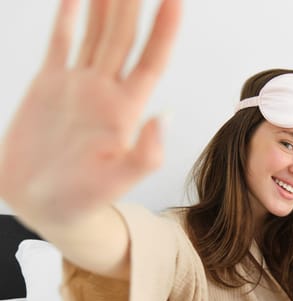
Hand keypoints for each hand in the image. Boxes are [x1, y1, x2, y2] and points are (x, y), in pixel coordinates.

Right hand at [0, 0, 180, 223]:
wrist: (44, 207)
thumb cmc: (82, 201)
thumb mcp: (115, 182)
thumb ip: (144, 154)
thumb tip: (166, 115)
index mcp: (125, 110)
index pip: (151, 59)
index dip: (164, 29)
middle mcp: (105, 91)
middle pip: (125, 37)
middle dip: (132, 4)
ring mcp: (78, 86)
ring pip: (96, 34)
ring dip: (105, 5)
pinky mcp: (49, 86)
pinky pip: (61, 43)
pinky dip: (67, 18)